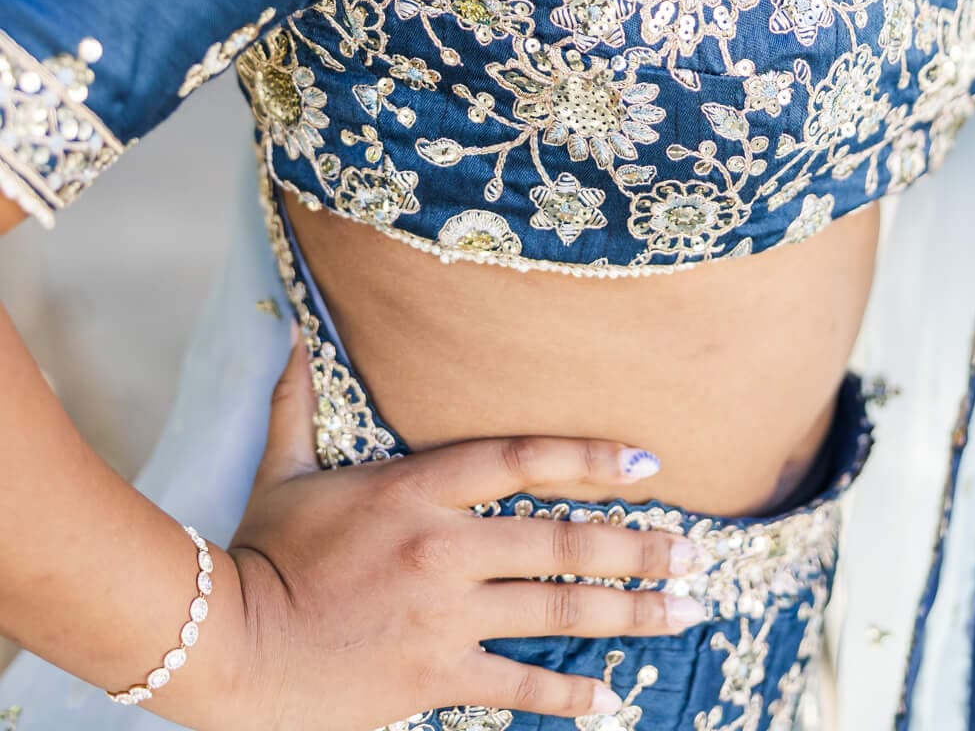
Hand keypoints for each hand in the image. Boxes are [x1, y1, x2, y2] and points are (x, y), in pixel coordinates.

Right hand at [168, 325, 707, 730]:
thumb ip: (301, 401)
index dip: (591, 455)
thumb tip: (297, 331)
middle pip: (563, 540)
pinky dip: (568, 695)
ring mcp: (444, 614)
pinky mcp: (433, 675)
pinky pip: (517, 684)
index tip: (649, 460)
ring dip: (630, 612)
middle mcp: (444, 546)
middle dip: (639, 547)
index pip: (523, 457)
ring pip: (557, 609)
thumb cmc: (258, 552)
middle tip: (695, 554)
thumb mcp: (285, 470)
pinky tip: (610, 699)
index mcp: (416, 488)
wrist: (228, 645)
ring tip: (683, 611)